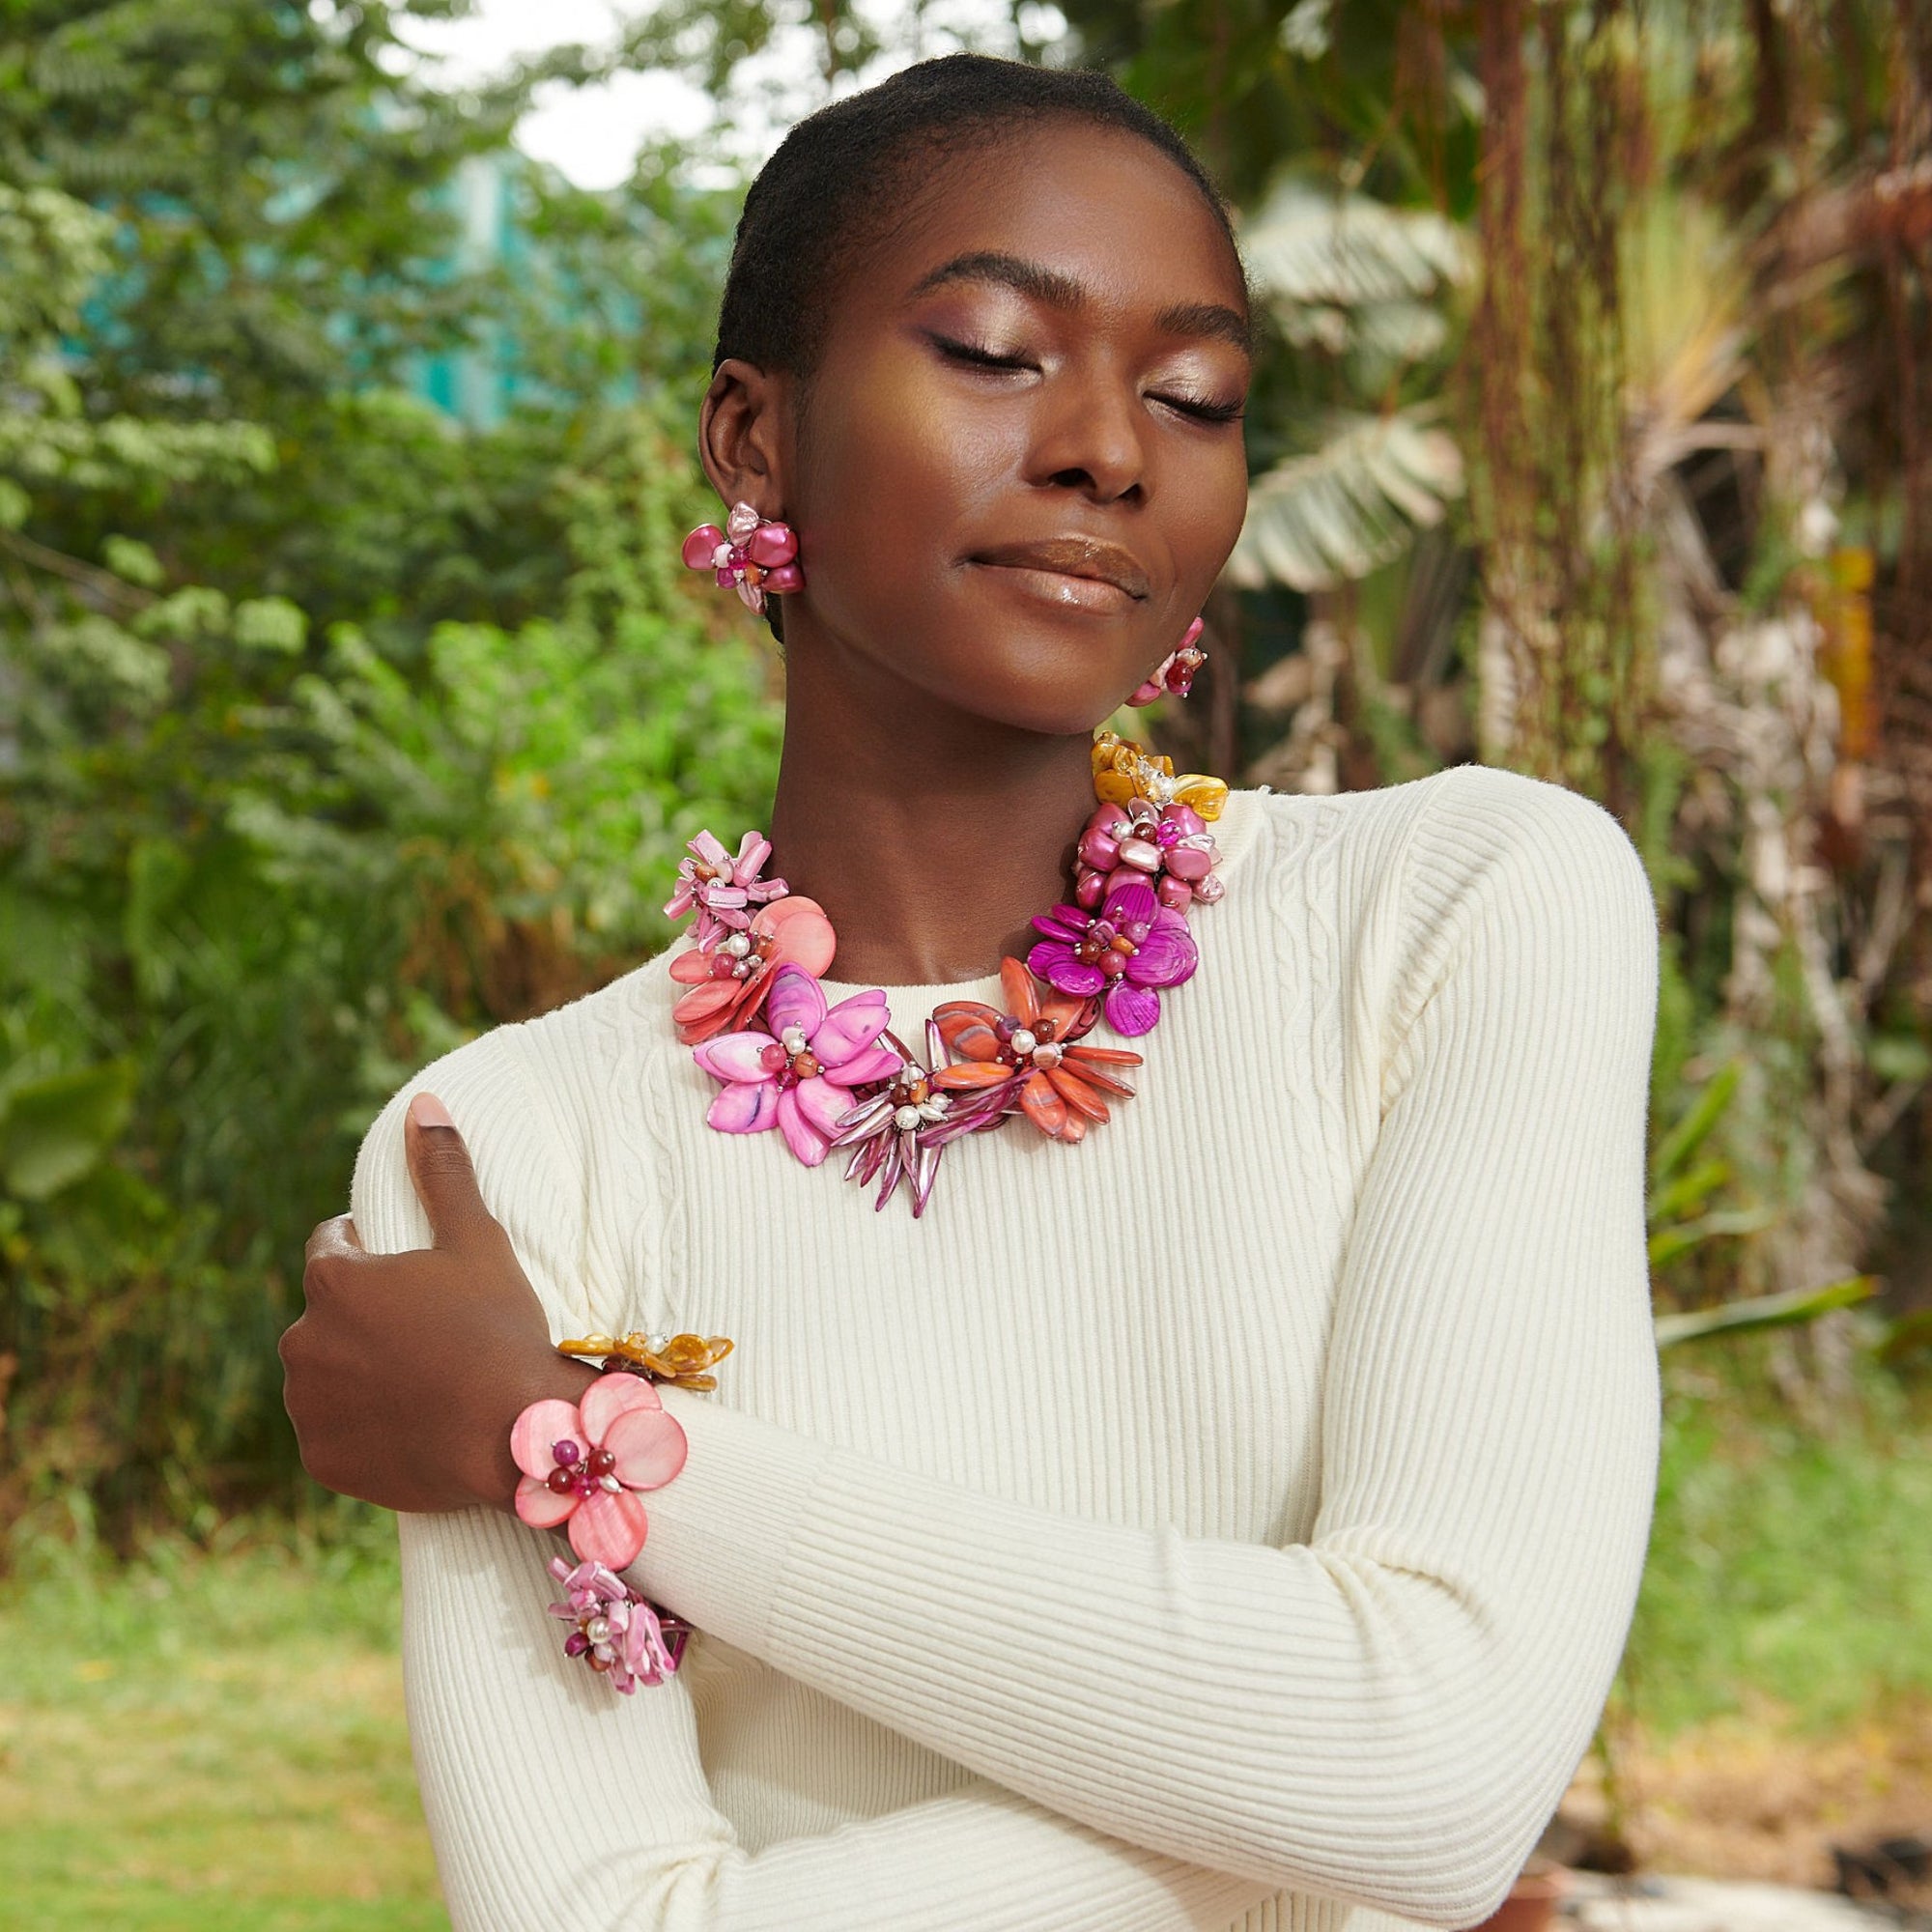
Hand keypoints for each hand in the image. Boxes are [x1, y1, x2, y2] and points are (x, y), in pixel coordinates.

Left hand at [280, 1092, 594, 1512]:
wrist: (516, 1436)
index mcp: (333, 1281)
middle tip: (423, 1327)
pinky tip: (407, 1419)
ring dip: (353, 1367)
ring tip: (416, 1375)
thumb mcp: (478, 1240)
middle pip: (326, 1313)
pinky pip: (332, 1430)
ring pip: (323, 1372)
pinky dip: (358, 1423)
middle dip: (361, 1314)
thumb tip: (422, 1103)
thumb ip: (442, 1171)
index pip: (330, 1245)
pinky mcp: (319, 1460)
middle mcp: (302, 1342)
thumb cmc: (499, 1329)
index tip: (404, 1265)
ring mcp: (307, 1407)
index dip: (366, 1247)